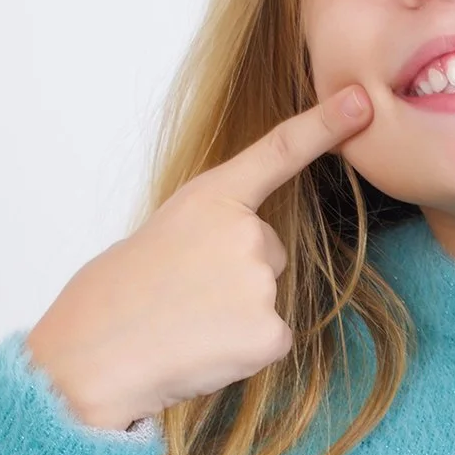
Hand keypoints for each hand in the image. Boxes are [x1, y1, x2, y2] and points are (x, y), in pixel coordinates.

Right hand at [24, 86, 373, 431]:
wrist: (94, 353)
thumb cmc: (118, 295)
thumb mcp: (164, 233)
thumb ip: (213, 228)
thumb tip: (248, 254)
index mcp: (212, 197)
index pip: (278, 151)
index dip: (323, 125)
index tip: (359, 102)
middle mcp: (246, 232)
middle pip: (269, 253)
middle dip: (234, 276)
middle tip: (181, 295)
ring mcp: (260, 282)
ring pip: (267, 298)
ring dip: (235, 315)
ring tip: (184, 323)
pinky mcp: (271, 332)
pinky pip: (272, 339)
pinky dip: (242, 351)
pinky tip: (203, 349)